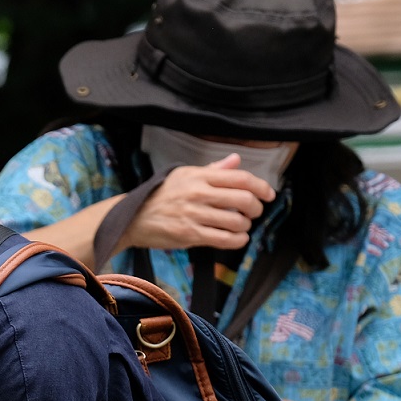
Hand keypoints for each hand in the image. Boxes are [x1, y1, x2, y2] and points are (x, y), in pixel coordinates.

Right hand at [123, 154, 276, 253]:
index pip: (241, 178)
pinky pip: (223, 239)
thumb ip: (212, 170)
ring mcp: (193, 215)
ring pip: (236, 221)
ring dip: (245, 226)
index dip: (261, 187)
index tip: (268, 194)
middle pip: (243, 199)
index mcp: (199, 176)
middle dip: (256, 208)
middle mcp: (198, 193)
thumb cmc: (160, 196)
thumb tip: (236, 160)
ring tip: (241, 226)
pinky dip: (237, 240)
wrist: (132, 217)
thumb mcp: (183, 175)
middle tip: (254, 212)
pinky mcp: (189, 234)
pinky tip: (237, 238)